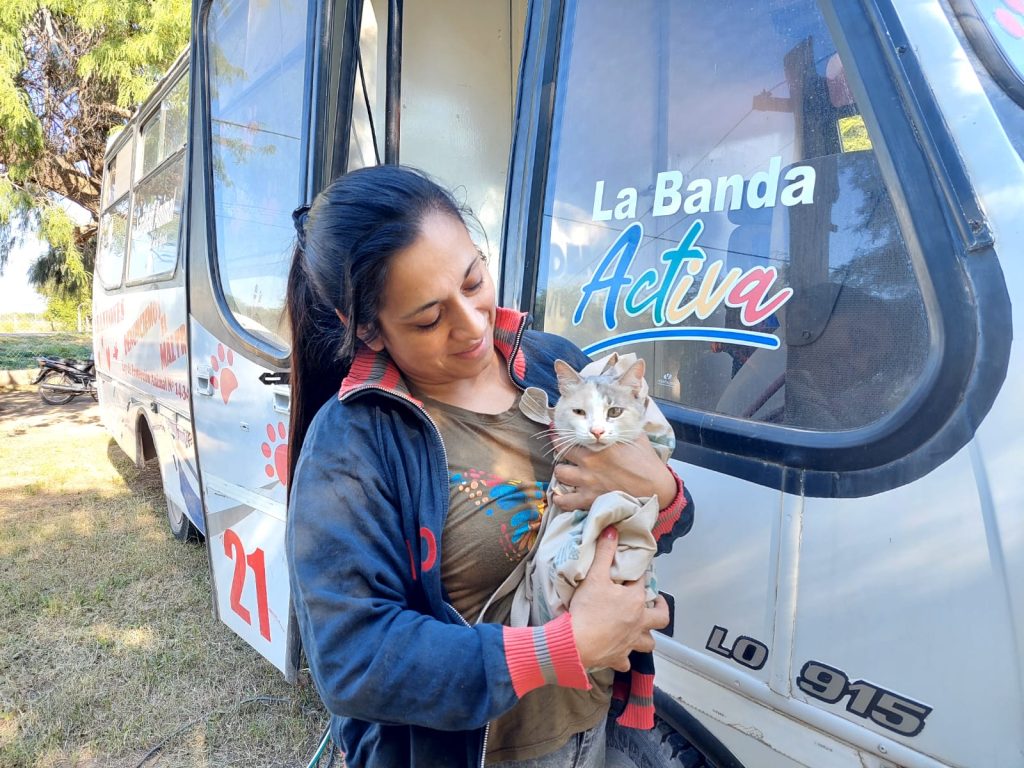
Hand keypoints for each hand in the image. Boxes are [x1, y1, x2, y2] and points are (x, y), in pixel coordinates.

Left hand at [552, 433, 675, 510]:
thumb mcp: (636, 437)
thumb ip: (622, 428)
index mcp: (599, 445)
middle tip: (563, 452)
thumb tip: (616, 417)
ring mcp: (587, 481)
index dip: (562, 434)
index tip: (559, 433)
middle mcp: (589, 461)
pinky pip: (565, 501)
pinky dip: (560, 499)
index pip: (571, 436)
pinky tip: (561, 496)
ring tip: (566, 473)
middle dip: (560, 451)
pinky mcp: (590, 500)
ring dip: (561, 473)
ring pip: (559, 474)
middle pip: (560, 452)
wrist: (657, 489)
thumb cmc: (648, 462)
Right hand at [569, 527, 668, 671]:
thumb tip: (612, 529)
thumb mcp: (594, 576)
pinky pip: (626, 661)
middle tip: (655, 603)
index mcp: (634, 601)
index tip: (634, 572)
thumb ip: (604, 552)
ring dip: (647, 636)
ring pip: (649, 642)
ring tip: (641, 630)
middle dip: (660, 609)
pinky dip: (625, 658)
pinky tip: (620, 653)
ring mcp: (630, 643)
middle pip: (660, 618)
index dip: (639, 575)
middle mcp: (638, 623)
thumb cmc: (587, 610)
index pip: (642, 583)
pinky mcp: (618, 658)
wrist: (575, 643)